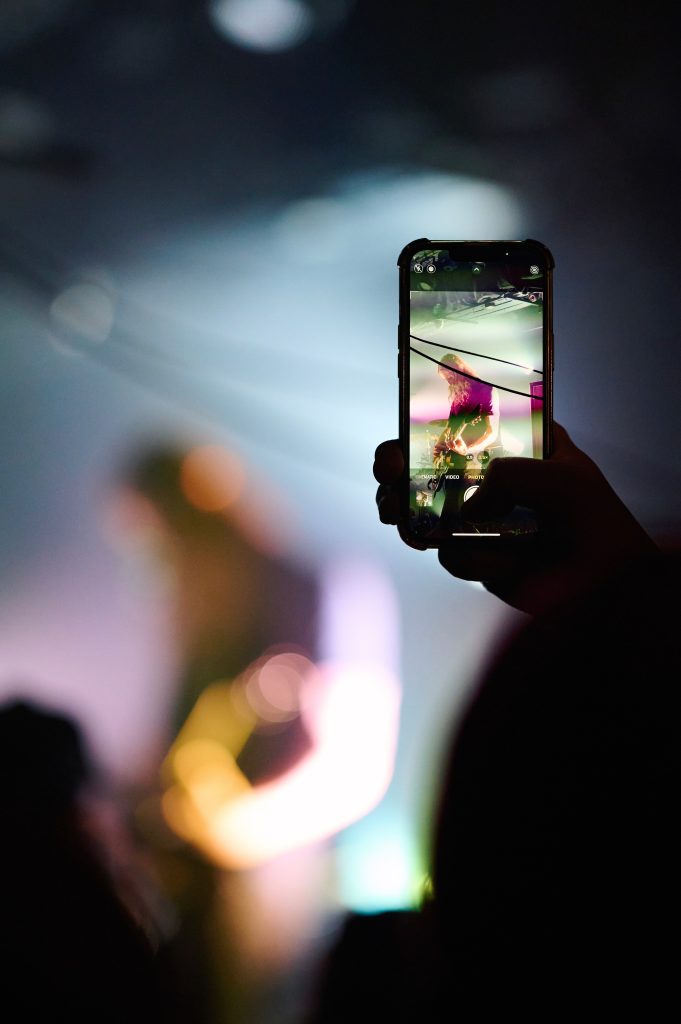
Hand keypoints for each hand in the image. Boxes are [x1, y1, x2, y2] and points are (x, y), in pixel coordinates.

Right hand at [374, 424, 658, 614]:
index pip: (466, 420)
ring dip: (403, 511)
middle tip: (388, 473)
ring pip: (425, 510)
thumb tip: (469, 505)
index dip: (428, 419)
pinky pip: (450, 554)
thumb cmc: (599, 526)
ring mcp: (482, 519)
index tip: (406, 427)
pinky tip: (501, 565)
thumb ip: (512, 476)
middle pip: (430, 463)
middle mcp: (495, 478)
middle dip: (399, 466)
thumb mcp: (563, 482)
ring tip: (396, 516)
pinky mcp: (478, 558)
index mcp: (520, 445)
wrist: (610, 596)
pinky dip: (468, 560)